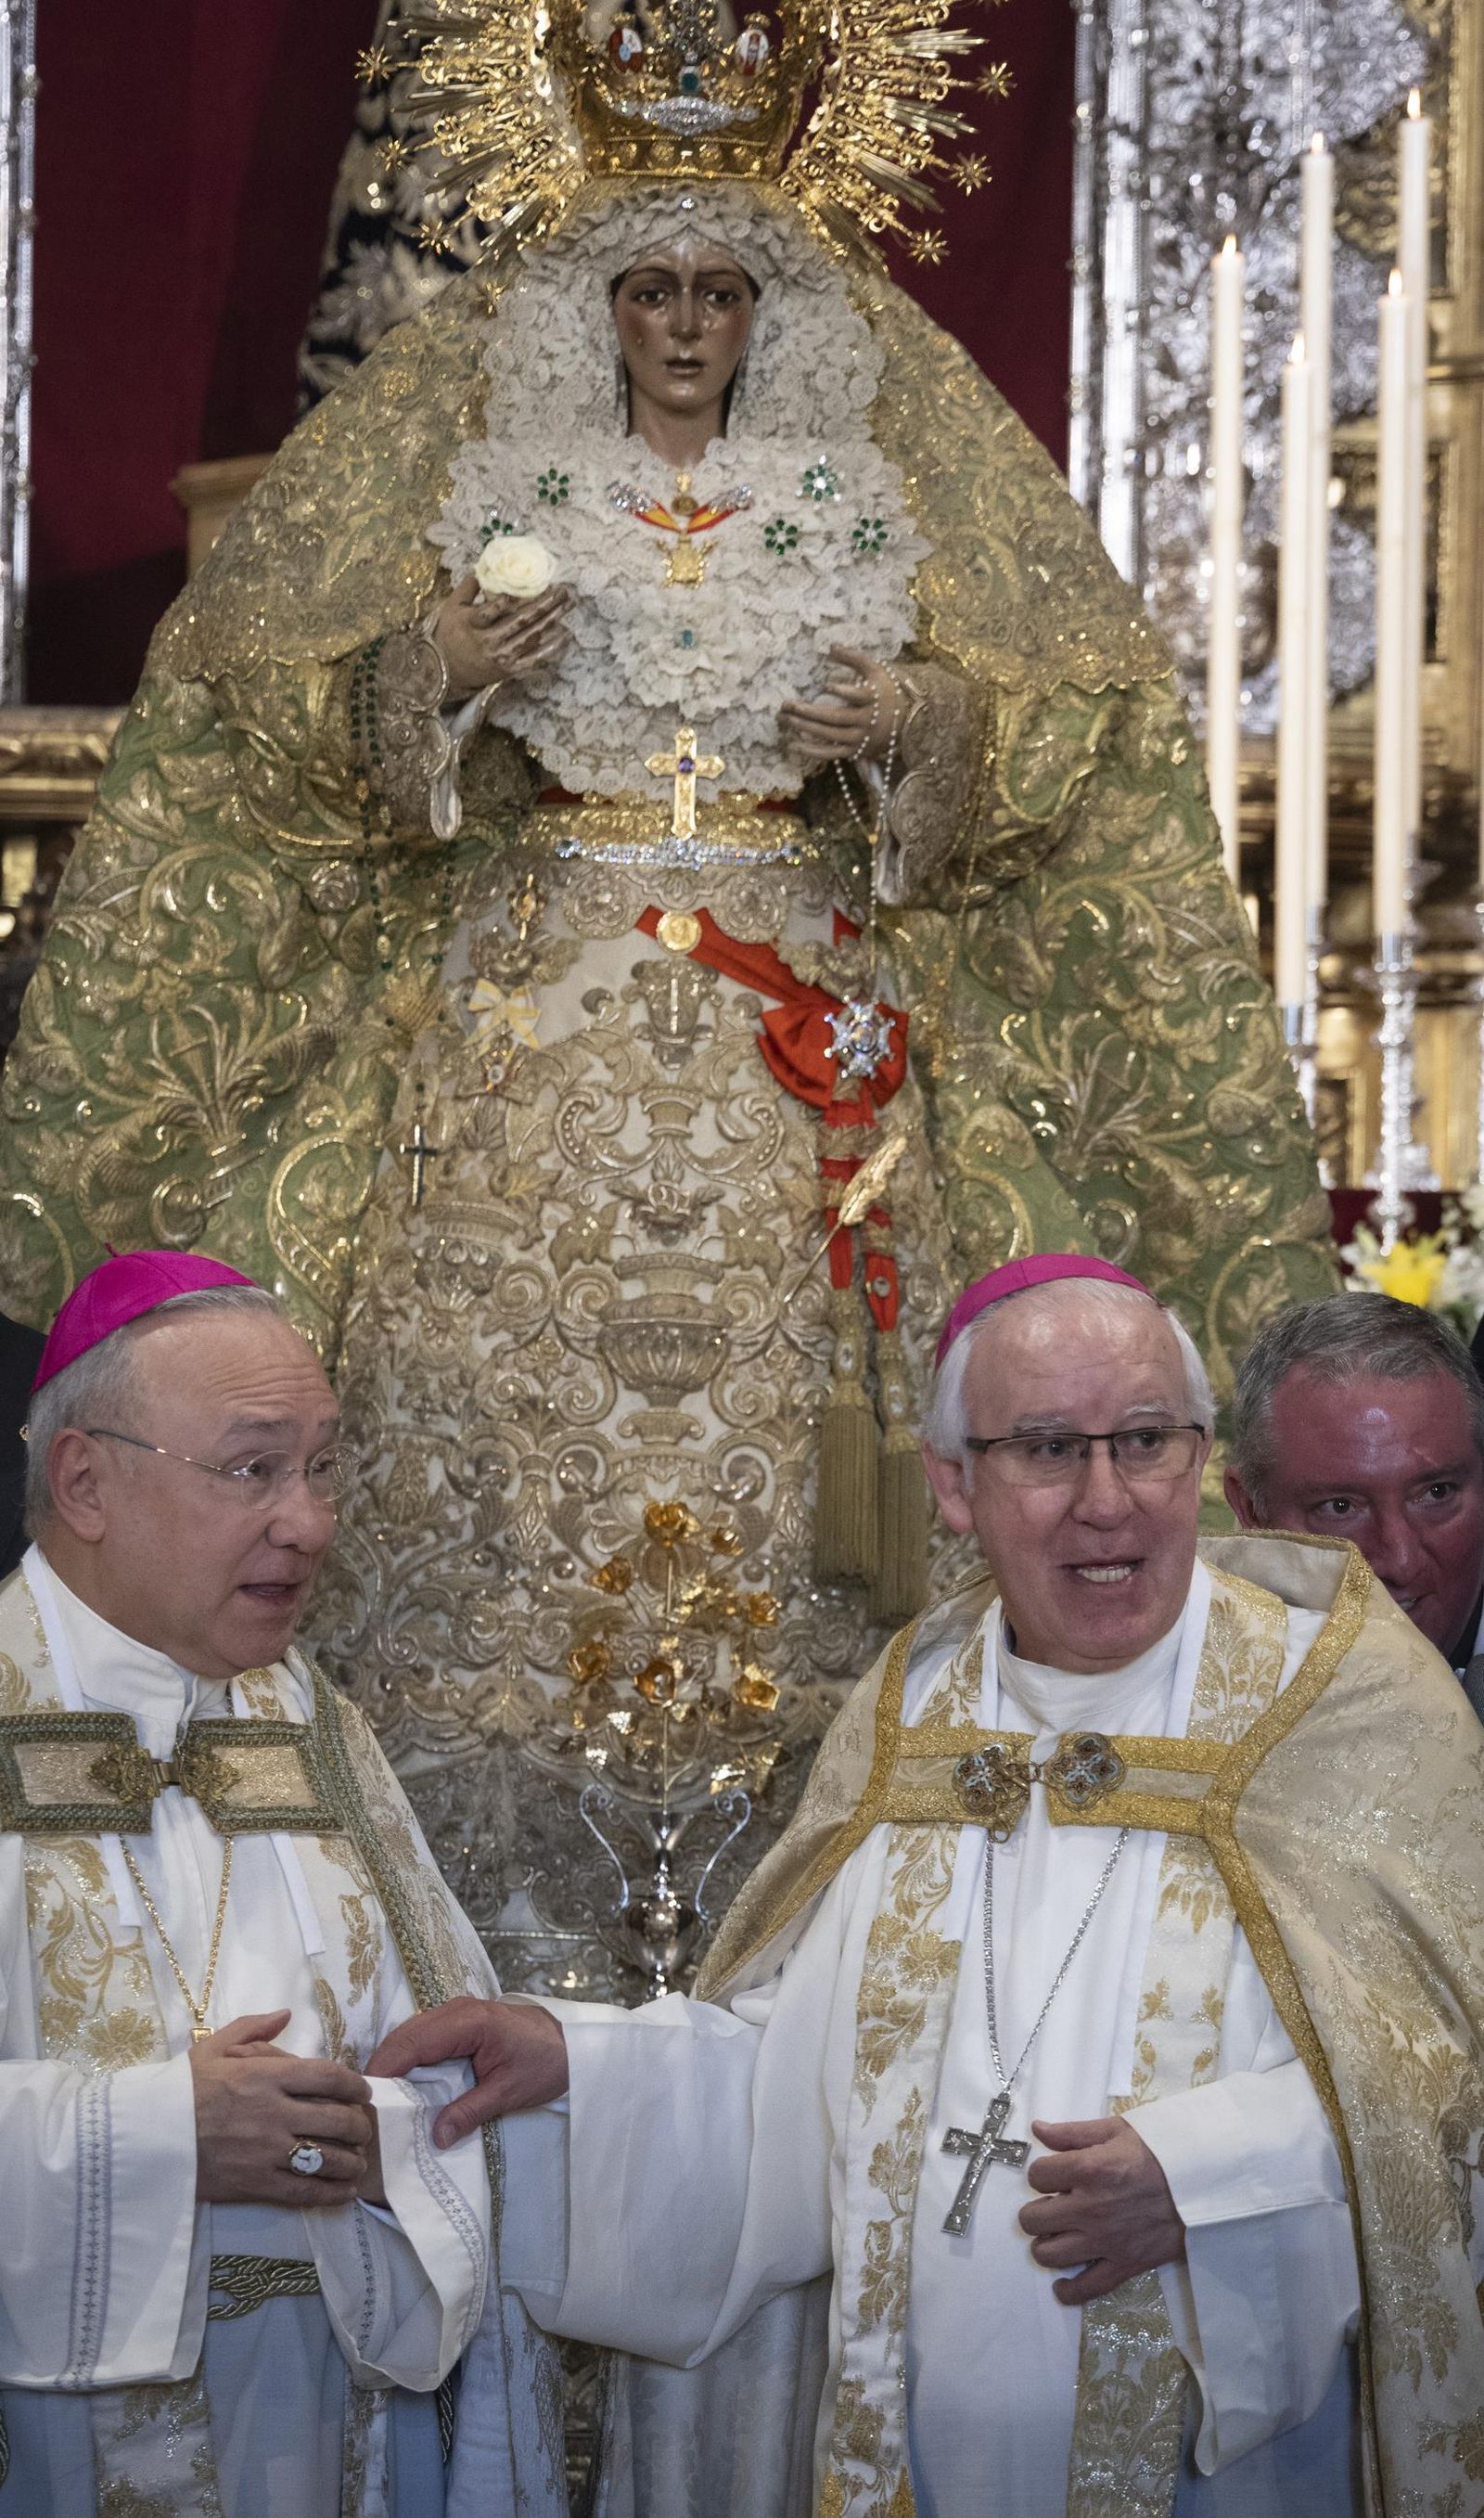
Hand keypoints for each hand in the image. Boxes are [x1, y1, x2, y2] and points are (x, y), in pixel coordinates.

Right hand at [190, 2009, 376, 2208]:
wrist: (145, 2137)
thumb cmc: (180, 2090)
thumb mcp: (211, 2047)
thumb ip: (252, 2028)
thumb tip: (286, 2013)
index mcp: (265, 2075)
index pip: (328, 2077)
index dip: (354, 2086)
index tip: (362, 2092)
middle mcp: (272, 2112)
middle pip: (336, 2119)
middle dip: (358, 2126)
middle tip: (361, 2129)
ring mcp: (266, 2151)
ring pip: (327, 2158)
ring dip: (352, 2161)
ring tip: (358, 2161)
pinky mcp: (255, 2184)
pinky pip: (304, 2191)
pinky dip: (331, 2193)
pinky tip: (343, 2191)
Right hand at [366, 1996, 569, 2148]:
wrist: (572, 2042)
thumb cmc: (545, 2062)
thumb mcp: (509, 2092)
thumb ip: (469, 2112)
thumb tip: (434, 2138)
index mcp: (468, 2022)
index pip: (413, 2043)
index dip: (385, 2069)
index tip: (366, 2098)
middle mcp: (455, 2010)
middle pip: (404, 2035)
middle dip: (382, 2067)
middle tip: (365, 2104)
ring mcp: (456, 2012)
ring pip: (410, 2034)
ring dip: (393, 2062)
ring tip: (380, 2099)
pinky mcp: (459, 2022)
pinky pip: (424, 2036)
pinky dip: (408, 2058)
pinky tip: (404, 2085)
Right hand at [431, 575, 571, 702]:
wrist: (448, 670)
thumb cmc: (451, 634)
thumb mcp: (451, 607)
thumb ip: (468, 586)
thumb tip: (485, 566)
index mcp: (472, 624)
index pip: (490, 611)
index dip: (506, 601)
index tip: (524, 587)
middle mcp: (488, 642)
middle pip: (520, 621)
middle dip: (544, 604)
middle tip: (562, 590)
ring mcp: (501, 657)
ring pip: (531, 637)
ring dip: (552, 620)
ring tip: (568, 605)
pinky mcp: (510, 669)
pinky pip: (534, 659)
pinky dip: (551, 648)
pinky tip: (564, 635)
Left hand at [778, 645, 900, 766]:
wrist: (904, 722)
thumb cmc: (884, 691)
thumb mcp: (874, 670)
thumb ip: (854, 658)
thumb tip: (831, 647)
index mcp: (872, 699)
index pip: (858, 696)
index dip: (844, 692)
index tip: (826, 685)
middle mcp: (865, 721)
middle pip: (834, 717)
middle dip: (808, 711)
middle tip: (785, 705)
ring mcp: (859, 738)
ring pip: (829, 734)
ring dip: (804, 728)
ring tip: (784, 719)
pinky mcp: (854, 752)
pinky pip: (830, 753)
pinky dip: (812, 751)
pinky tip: (793, 745)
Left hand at [1018, 2115, 1185, 2305]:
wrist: (1202, 2182)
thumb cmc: (1158, 2151)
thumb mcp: (1116, 2130)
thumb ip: (1072, 2132)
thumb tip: (1036, 2130)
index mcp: (1087, 2169)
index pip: (1036, 2176)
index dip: (1041, 2174)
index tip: (1053, 2175)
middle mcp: (1090, 2208)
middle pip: (1033, 2219)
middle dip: (1036, 2210)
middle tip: (1052, 2206)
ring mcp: (1105, 2241)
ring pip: (1049, 2255)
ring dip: (1046, 2245)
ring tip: (1057, 2235)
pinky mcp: (1124, 2265)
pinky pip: (1086, 2289)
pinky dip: (1068, 2290)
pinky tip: (1062, 2283)